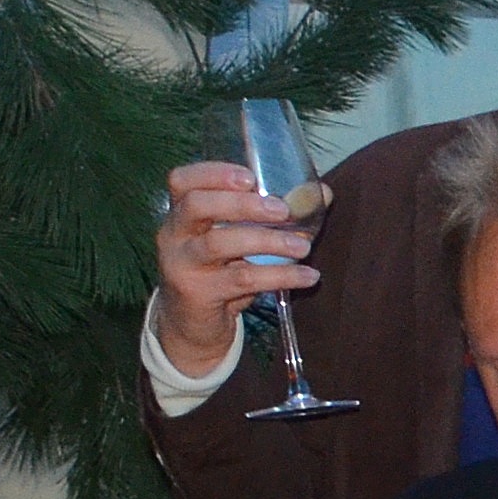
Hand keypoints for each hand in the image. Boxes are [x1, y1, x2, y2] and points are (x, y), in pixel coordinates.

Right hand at [147, 160, 319, 374]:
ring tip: (303, 246)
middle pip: (198, 206)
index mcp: (182, 213)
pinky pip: (242, 279)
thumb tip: (323, 193)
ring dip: (268, 241)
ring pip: (220, 243)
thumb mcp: (241, 240)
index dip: (213, 173)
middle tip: (283, 210)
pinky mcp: (197, 293)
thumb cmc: (222, 272)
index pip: (182, 181)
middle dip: (243, 204)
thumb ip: (276, 215)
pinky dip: (280, 275)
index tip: (250, 177)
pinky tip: (308, 276)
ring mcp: (181, 264)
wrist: (194, 325)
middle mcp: (174, 234)